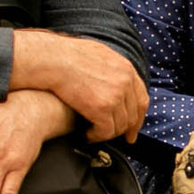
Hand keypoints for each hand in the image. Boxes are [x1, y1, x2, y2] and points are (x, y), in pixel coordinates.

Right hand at [10, 29, 145, 141]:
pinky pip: (105, 131)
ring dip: (106, 133)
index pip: (141, 99)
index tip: (133, 128)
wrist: (52, 59)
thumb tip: (113, 79)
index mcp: (126, 69)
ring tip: (93, 133)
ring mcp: (115, 95)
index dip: (138, 117)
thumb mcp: (98, 54)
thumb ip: (111, 68)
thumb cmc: (66, 55)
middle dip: (125, 130)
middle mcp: (125, 82)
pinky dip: (96, 137)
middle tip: (117, 139)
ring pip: (119, 126)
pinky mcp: (102, 108)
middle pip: (132, 115)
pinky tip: (86, 135)